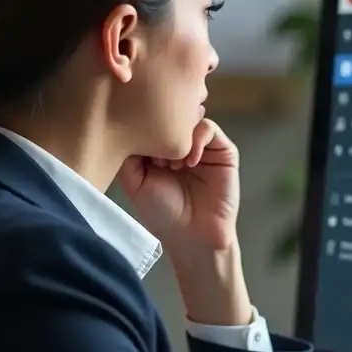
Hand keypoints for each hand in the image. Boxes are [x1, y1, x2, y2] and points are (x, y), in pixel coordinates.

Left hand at [118, 119, 251, 325]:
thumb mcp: (134, 180)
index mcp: (157, 147)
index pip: (148, 120)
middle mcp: (179, 143)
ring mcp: (202, 145)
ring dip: (178, 138)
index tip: (135, 146)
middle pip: (168, 113)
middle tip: (154, 156)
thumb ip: (128, 152)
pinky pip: (209, 129)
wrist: (193, 237)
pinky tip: (189, 163)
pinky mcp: (223, 151)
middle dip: (159, 129)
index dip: (140, 126)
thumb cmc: (162, 213)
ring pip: (188, 118)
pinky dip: (197, 140)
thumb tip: (128, 123)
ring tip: (172, 165)